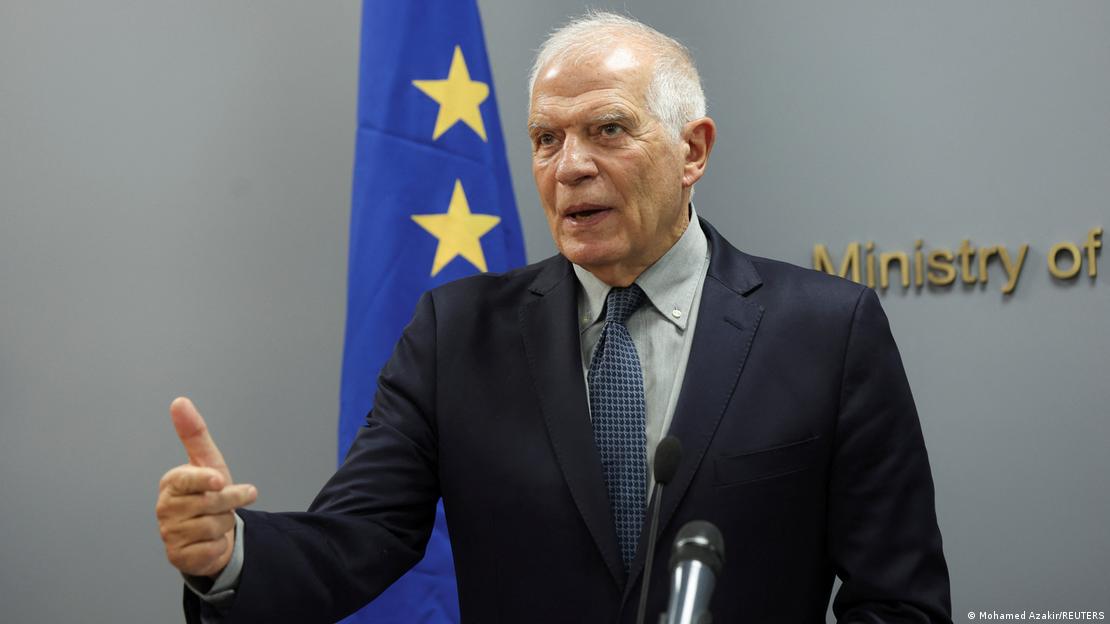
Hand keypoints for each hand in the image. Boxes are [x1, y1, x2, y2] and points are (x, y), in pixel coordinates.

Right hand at [156, 397, 257, 576]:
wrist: (212, 531)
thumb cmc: (209, 491)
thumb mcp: (207, 462)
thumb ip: (194, 433)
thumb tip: (179, 401)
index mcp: (171, 483)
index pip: (187, 480)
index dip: (205, 481)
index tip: (220, 481)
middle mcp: (165, 508)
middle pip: (210, 503)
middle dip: (231, 501)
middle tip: (241, 496)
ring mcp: (169, 534)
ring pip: (214, 527)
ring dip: (226, 523)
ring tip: (219, 519)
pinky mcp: (178, 557)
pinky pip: (211, 549)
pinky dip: (219, 544)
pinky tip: (212, 540)